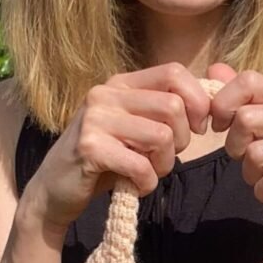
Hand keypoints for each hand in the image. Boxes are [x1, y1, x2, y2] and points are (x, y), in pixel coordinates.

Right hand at [20, 63, 211, 233]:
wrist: (53, 190)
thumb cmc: (103, 160)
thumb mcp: (133, 127)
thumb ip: (161, 112)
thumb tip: (209, 105)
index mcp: (120, 83)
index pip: (174, 72)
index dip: (197, 101)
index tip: (197, 128)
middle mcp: (106, 94)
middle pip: (174, 106)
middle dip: (183, 140)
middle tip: (165, 158)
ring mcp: (95, 119)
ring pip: (162, 136)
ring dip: (165, 164)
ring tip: (149, 173)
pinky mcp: (90, 148)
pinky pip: (141, 165)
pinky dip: (147, 183)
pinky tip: (136, 186)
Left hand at [207, 63, 262, 261]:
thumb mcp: (259, 132)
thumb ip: (239, 99)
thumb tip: (215, 67)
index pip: (249, 80)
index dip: (223, 104)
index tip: (219, 126)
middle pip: (246, 118)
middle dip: (235, 146)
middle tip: (246, 160)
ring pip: (256, 152)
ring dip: (250, 174)